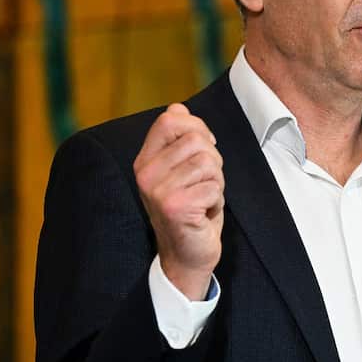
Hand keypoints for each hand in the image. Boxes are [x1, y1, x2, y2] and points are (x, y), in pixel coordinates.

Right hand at [133, 103, 223, 299]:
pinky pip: (214, 186)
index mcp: (145, 160)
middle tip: (204, 184)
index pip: (170, 119)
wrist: (187, 254)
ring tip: (203, 199)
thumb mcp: (183, 169)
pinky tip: (203, 213)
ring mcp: (158, 191)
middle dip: (212, 161)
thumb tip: (178, 107)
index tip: (204, 149)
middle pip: (196, 140)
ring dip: (216, 182)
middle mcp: (145, 173)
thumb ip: (180, 139)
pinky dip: (217, 200)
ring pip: (208, 162)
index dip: (197, 128)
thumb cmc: (191, 208)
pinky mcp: (176, 207)